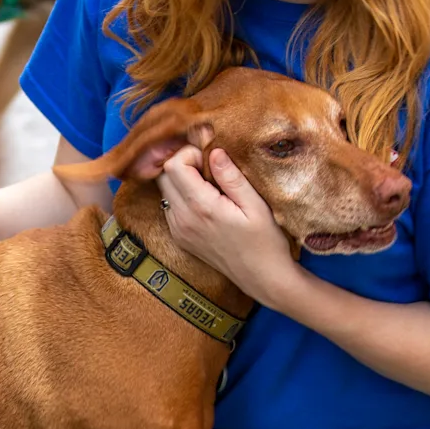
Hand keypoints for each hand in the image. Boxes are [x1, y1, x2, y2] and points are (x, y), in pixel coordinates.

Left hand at [156, 147, 302, 305]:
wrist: (262, 277)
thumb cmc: (265, 241)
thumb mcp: (255, 204)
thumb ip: (231, 177)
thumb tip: (213, 151)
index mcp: (201, 207)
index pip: (173, 165)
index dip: (190, 153)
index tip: (211, 158)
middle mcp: (182, 219)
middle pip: (164, 175)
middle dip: (183, 163)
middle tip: (209, 167)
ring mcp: (178, 230)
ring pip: (164, 190)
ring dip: (181, 179)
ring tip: (210, 184)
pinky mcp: (179, 237)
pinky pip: (170, 206)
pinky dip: (182, 196)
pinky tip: (205, 200)